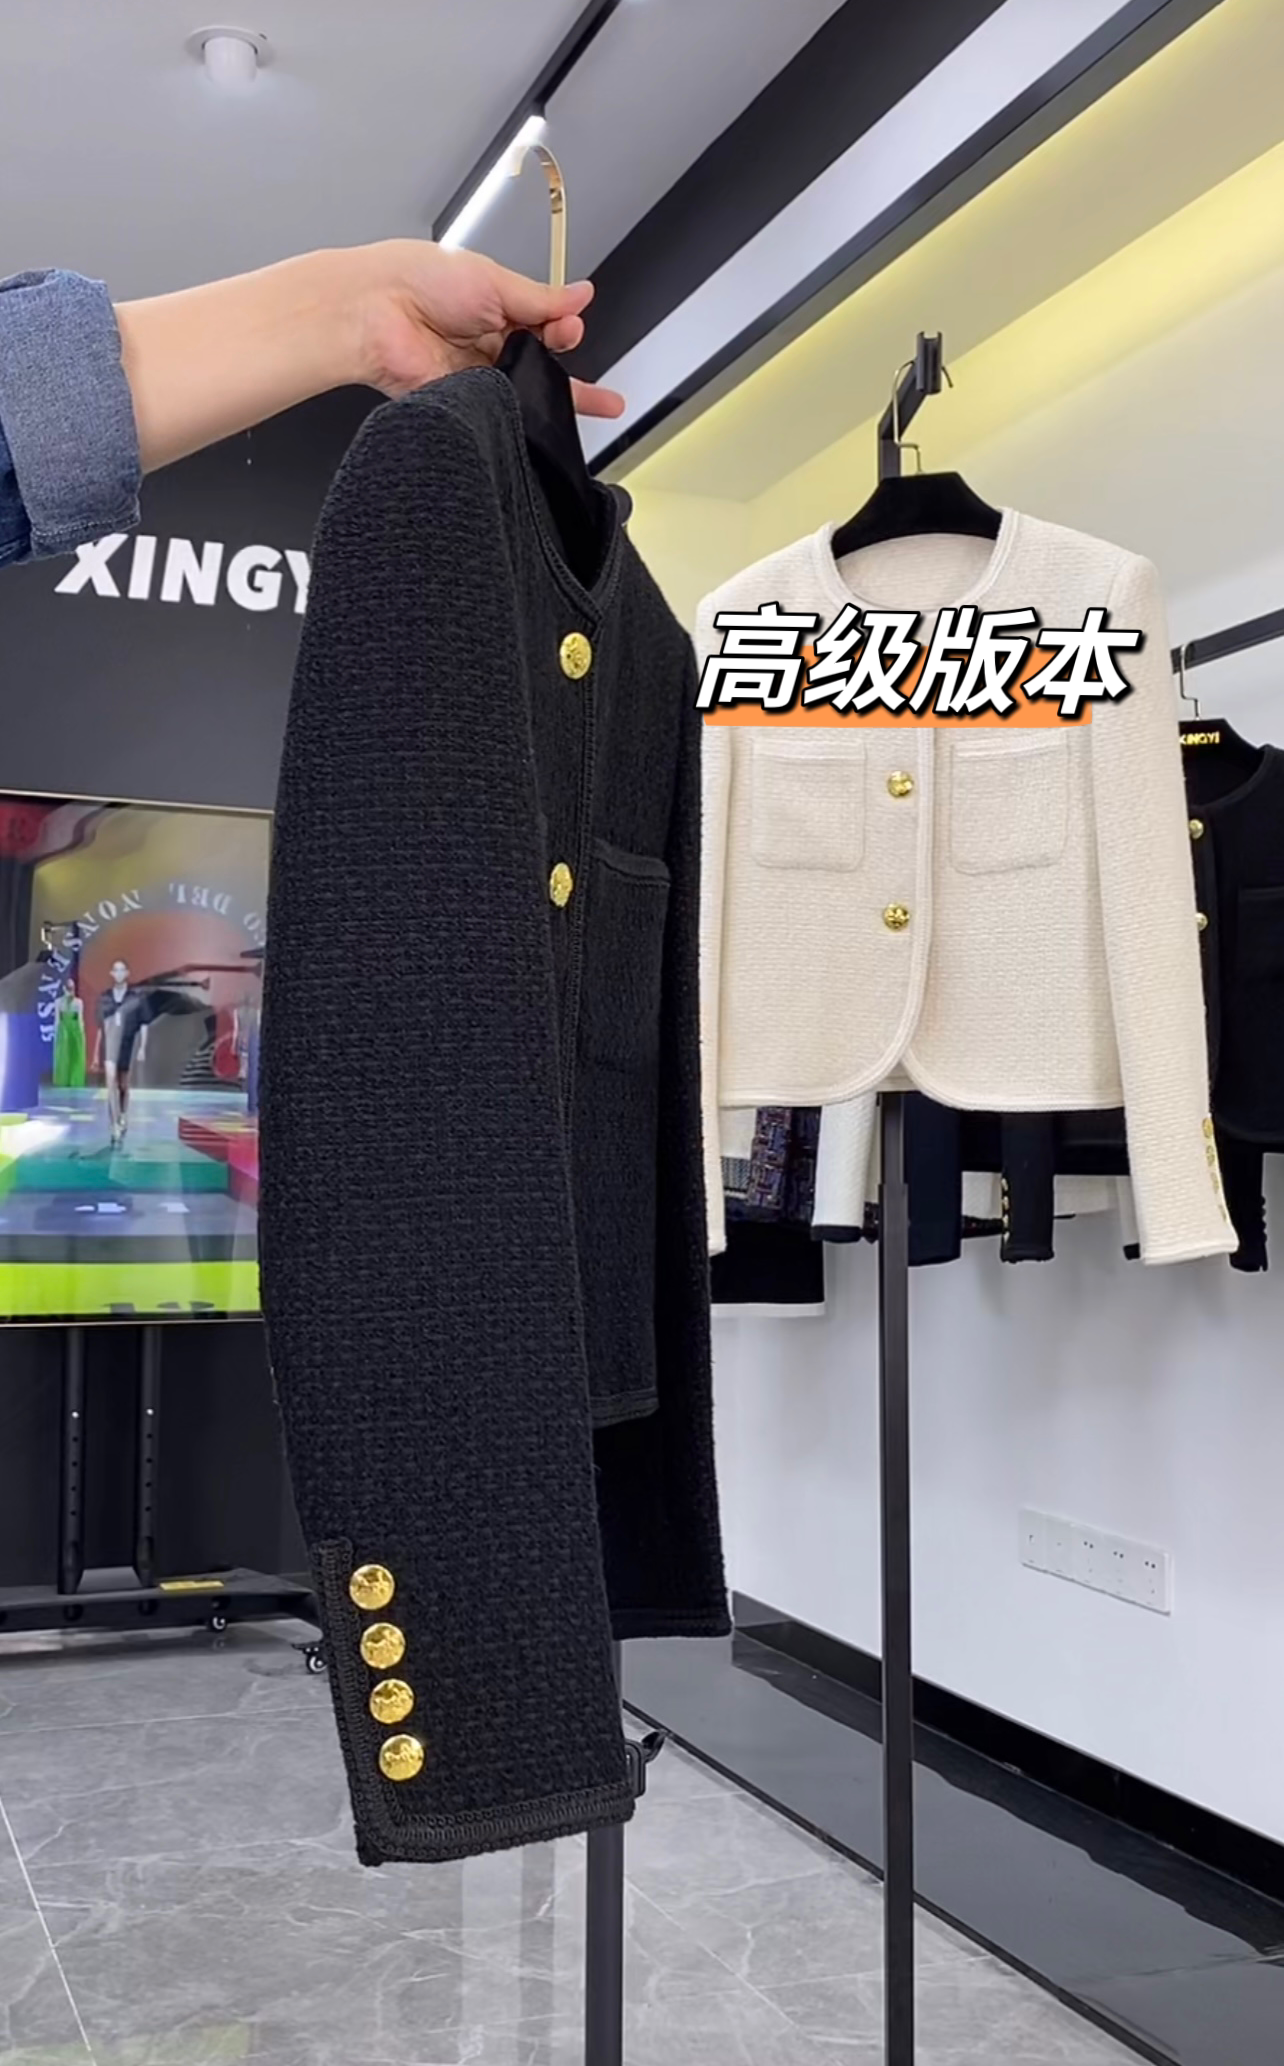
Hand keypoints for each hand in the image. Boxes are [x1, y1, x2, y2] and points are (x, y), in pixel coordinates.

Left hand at [347, 242, 624, 420]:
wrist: (374, 311)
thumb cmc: (418, 280)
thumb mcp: (495, 281)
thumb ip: (543, 299)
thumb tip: (580, 295)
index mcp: (496, 307)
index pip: (545, 326)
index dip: (564, 329)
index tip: (571, 328)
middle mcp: (486, 342)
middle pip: (540, 366)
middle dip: (568, 370)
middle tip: (572, 358)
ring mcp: (476, 376)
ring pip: (526, 395)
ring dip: (554, 397)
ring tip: (585, 397)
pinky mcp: (463, 402)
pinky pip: (501, 412)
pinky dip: (518, 410)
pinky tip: (530, 402)